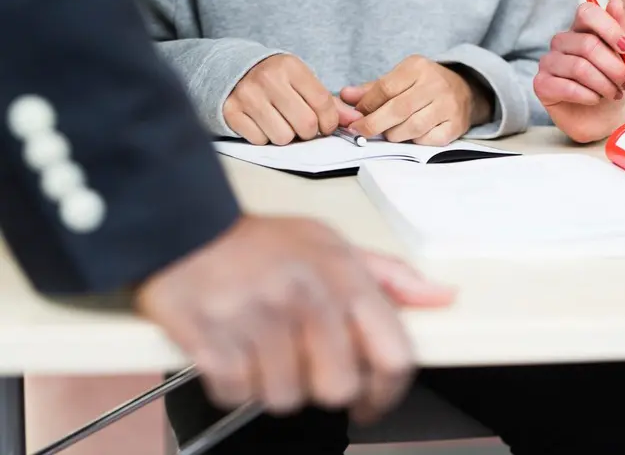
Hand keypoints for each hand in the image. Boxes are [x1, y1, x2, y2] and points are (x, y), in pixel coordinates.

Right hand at [134, 215, 454, 421]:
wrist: (182, 224)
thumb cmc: (261, 242)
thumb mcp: (332, 244)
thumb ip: (390, 276)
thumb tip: (441, 297)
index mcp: (344, 276)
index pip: (393, 356)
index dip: (387, 392)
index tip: (371, 401)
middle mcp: (306, 297)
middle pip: (338, 388)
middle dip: (320, 386)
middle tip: (301, 364)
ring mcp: (257, 318)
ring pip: (284, 398)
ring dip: (271, 385)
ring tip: (260, 350)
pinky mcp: (209, 337)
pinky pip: (235, 393)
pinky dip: (231, 384)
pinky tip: (230, 352)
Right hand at [224, 55, 362, 145]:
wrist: (232, 70)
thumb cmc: (275, 79)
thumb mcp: (301, 81)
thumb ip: (328, 102)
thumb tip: (354, 120)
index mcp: (290, 67)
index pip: (323, 103)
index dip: (330, 122)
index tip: (327, 126)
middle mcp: (268, 79)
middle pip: (305, 124)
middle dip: (309, 132)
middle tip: (303, 127)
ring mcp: (247, 96)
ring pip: (283, 137)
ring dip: (287, 136)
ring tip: (281, 123)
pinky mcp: (231, 112)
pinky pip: (260, 140)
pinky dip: (264, 137)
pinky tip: (263, 124)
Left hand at [339, 56, 491, 146]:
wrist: (465, 91)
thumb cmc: (425, 86)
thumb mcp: (400, 79)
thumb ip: (372, 90)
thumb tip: (345, 96)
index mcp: (418, 67)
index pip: (385, 88)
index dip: (367, 105)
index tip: (356, 117)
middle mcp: (435, 84)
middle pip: (397, 109)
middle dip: (374, 124)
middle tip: (361, 132)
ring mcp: (448, 106)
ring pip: (412, 127)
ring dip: (394, 134)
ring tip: (389, 132)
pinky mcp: (455, 125)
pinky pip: (427, 140)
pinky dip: (414, 141)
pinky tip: (410, 136)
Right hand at [534, 0, 624, 142]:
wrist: (603, 118)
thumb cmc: (611, 85)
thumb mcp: (623, 59)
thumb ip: (619, 32)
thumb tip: (616, 2)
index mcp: (580, 29)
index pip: (587, 12)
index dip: (609, 28)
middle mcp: (561, 42)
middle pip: (588, 44)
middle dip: (614, 67)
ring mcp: (548, 62)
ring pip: (580, 68)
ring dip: (604, 84)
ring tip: (613, 94)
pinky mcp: (541, 85)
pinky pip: (568, 87)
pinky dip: (588, 96)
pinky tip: (594, 100)